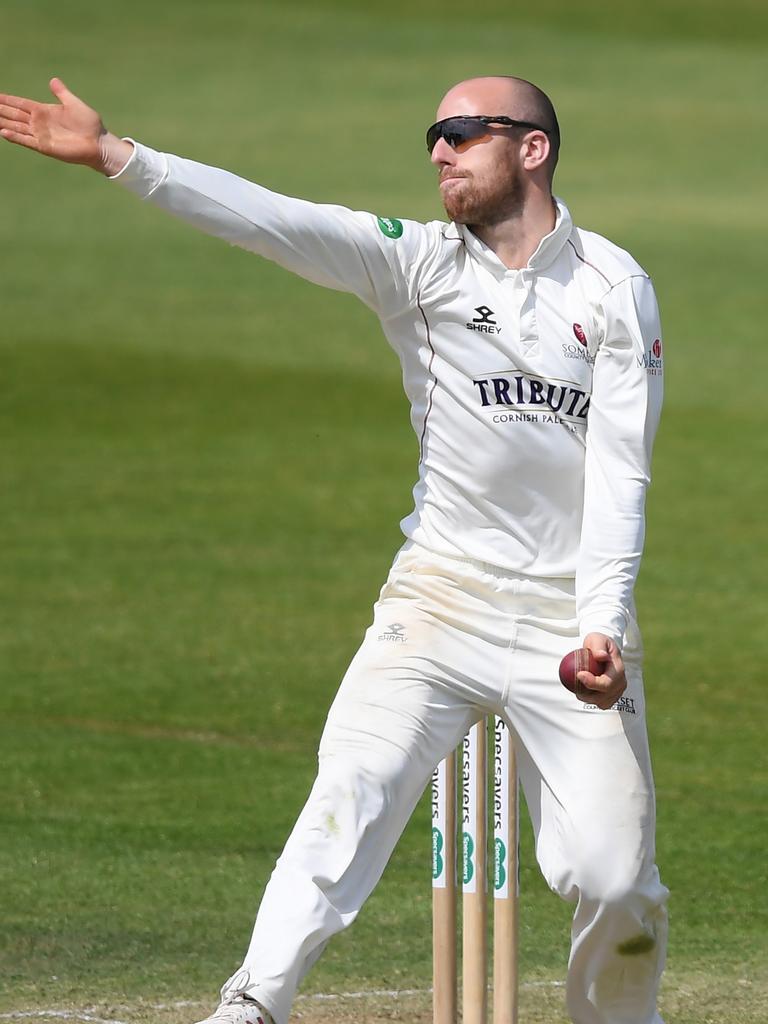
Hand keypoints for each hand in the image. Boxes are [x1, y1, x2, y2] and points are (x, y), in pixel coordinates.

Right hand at [0, 78, 131, 173]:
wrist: (98, 143)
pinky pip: (26, 140)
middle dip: (0, 110)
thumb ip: (62, 93)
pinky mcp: (45, 147)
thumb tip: (53, 80)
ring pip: (16, 127)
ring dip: (3, 123)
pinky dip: (15, 137)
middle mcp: (39, 123)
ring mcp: (41, 135)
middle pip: (14, 115)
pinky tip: (3, 132)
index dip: (6, 100)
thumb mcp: (74, 104)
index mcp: (43, 111)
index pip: (20, 103)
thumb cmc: (89, 124)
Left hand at [576, 633, 625, 709]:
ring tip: (578, 687)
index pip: (607, 683)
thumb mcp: (598, 639)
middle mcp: (620, 683)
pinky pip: (600, 703)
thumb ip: (598, 647)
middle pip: (603, 696)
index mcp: (618, 670)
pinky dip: (591, 700)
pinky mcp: (611, 697)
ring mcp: (617, 692)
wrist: (604, 650)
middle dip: (586, 693)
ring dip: (587, 698)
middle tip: (574, 685)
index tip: (579, 674)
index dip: (592, 683)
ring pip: (601, 702)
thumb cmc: (599, 643)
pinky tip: (582, 691)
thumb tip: (601, 656)